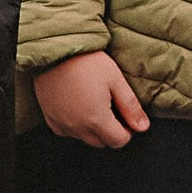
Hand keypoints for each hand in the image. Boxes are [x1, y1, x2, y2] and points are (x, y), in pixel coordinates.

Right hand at [35, 50, 149, 149]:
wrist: (55, 50)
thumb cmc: (85, 61)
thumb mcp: (115, 80)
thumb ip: (130, 106)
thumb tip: (142, 126)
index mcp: (96, 119)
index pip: (118, 141)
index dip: (127, 131)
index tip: (127, 118)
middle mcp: (76, 126)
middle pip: (101, 142)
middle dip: (110, 131)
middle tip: (112, 109)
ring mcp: (61, 122)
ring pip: (82, 137)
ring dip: (92, 129)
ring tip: (94, 104)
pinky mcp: (49, 116)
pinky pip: (65, 130)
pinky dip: (74, 124)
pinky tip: (78, 107)